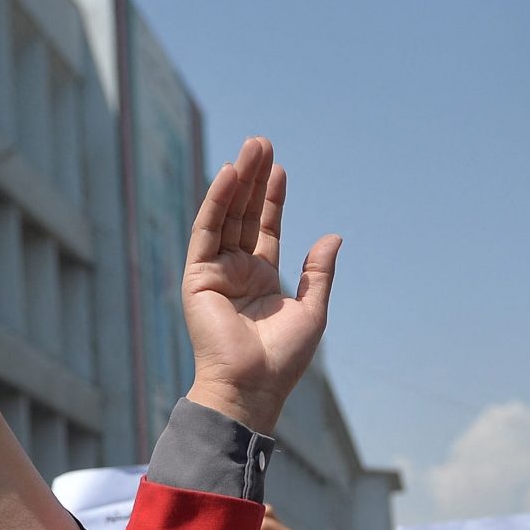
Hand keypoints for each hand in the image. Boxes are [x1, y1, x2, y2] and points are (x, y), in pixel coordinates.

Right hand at [183, 137, 340, 434]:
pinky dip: (217, 202)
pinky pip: (206, 231)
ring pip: (225, 216)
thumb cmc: (282, 359)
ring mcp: (215, 271)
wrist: (252, 386)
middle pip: (244, 215)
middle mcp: (236, 271)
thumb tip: (333, 236)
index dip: (273, 199)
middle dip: (254, 180)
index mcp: (261, 279)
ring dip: (237, 181)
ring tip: (251, 148)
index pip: (265, 228)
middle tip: (262, 143)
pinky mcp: (197, 276)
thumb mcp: (311, 310)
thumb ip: (318, 272)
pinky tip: (230, 176)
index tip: (281, 170)